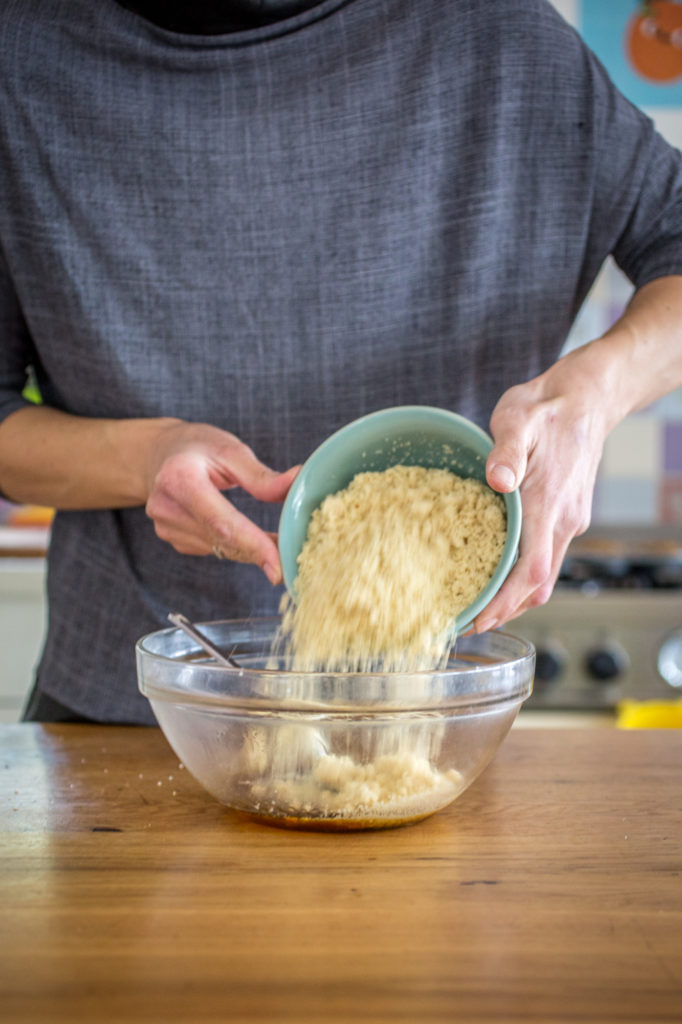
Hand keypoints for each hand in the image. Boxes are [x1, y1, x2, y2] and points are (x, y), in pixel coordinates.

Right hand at [144, 421, 298, 583]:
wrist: (158, 454)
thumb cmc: (197, 447)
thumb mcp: (230, 450)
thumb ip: (261, 475)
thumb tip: (296, 483)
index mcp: (179, 478)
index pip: (221, 522)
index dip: (252, 545)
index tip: (277, 567)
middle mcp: (167, 507)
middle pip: (222, 540)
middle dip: (260, 551)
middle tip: (292, 555)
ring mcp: (166, 527)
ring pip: (220, 549)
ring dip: (251, 550)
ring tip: (276, 540)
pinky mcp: (173, 539)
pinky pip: (213, 549)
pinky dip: (236, 546)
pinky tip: (249, 536)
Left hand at [473, 353, 609, 631]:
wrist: (586, 398)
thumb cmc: (546, 409)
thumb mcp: (517, 420)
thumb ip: (506, 451)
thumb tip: (498, 480)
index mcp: (548, 504)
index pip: (532, 571)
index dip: (506, 602)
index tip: (480, 620)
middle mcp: (564, 520)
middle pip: (539, 585)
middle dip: (507, 609)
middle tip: (471, 622)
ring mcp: (569, 520)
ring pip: (545, 574)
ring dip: (516, 595)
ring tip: (481, 604)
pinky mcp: (567, 515)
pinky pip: (547, 556)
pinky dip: (523, 574)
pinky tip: (499, 570)